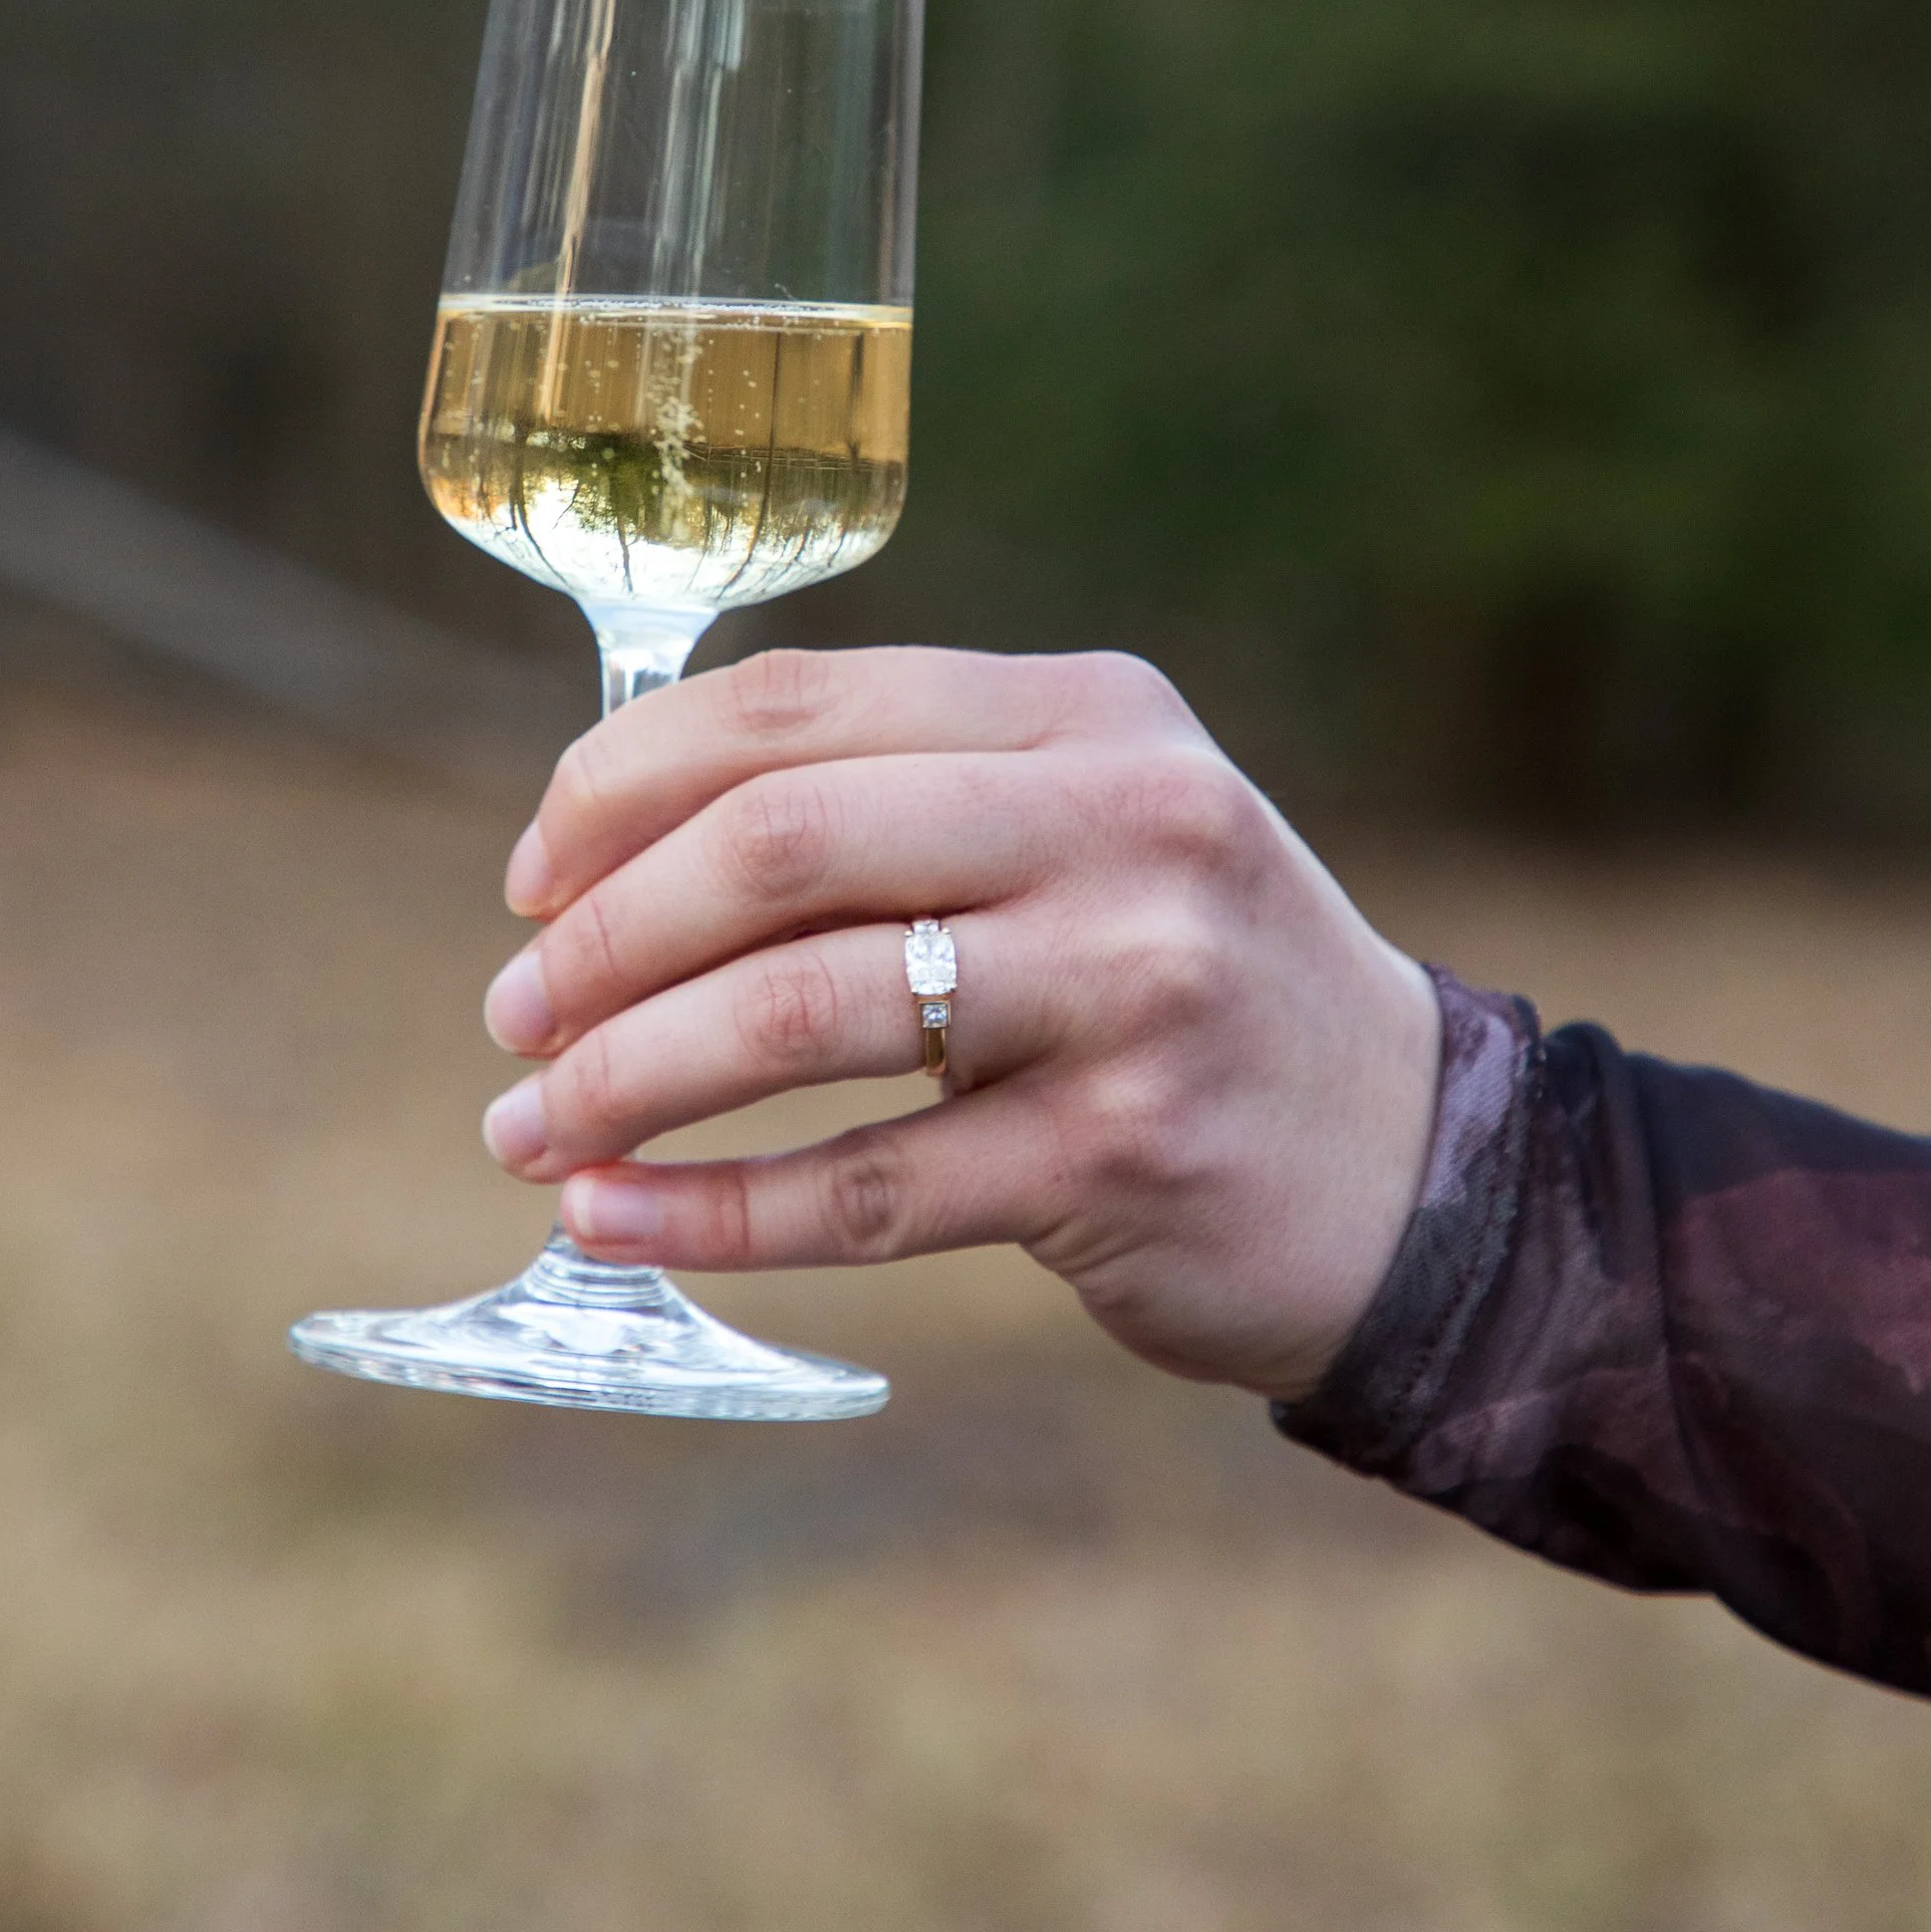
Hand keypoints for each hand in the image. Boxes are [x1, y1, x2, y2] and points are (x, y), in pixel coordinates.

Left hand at [478, 647, 1441, 1398]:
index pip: (797, 708)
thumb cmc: (1189, 985)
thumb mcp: (1091, 832)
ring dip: (621, 1074)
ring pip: (800, 1014)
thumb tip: (609, 844)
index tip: (529, 873)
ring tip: (527, 1127)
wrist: (1418, 1169)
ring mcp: (1131, 991)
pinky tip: (607, 1223)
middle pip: (778, 845)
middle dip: (601, 935)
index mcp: (1090, 716)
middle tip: (512, 1013)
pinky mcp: (1123, 1156)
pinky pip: (863, 1189)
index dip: (621, 784)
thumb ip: (903, 801)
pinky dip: (705, 1211)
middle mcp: (1121, 827)